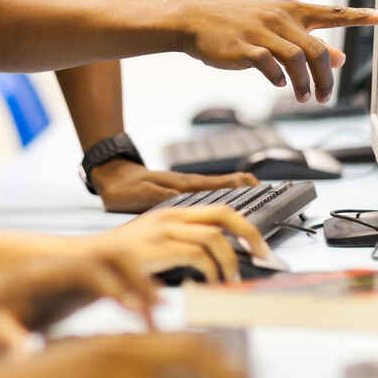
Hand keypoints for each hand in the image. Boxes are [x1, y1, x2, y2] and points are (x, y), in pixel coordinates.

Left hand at [0, 254, 160, 355]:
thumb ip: (2, 340)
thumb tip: (21, 356)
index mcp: (39, 273)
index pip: (82, 268)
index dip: (109, 285)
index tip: (130, 310)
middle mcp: (60, 266)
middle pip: (109, 254)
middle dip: (137, 278)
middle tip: (157, 311)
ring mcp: (70, 274)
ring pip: (117, 263)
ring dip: (140, 284)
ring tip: (157, 318)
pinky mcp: (77, 287)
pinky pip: (114, 281)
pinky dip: (133, 295)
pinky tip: (143, 324)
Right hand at [88, 203, 271, 283]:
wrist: (86, 262)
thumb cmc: (120, 262)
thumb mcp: (154, 247)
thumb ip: (181, 247)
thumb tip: (215, 262)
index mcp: (172, 214)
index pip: (219, 210)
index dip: (245, 225)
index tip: (260, 245)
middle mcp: (170, 217)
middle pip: (223, 214)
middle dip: (250, 233)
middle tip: (263, 255)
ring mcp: (163, 230)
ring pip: (214, 236)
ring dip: (230, 260)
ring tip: (230, 279)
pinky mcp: (156, 248)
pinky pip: (197, 254)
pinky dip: (210, 270)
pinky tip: (209, 282)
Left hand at [90, 157, 259, 213]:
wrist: (109, 176)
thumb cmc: (122, 187)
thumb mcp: (139, 194)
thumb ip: (162, 198)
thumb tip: (184, 202)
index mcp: (183, 186)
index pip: (218, 185)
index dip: (239, 186)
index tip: (259, 188)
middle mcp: (188, 185)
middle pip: (225, 185)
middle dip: (247, 189)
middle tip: (268, 192)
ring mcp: (185, 187)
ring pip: (218, 189)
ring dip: (238, 191)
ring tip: (257, 195)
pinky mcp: (179, 191)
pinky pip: (207, 193)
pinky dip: (223, 195)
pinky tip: (227, 202)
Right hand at [179, 0, 377, 102]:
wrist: (195, 18)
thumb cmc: (238, 23)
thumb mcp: (276, 27)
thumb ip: (307, 40)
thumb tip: (340, 58)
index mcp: (291, 9)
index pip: (333, 12)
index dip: (360, 16)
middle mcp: (280, 17)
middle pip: (317, 49)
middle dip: (326, 78)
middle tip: (325, 97)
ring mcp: (261, 31)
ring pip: (297, 59)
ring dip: (305, 83)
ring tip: (305, 98)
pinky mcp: (244, 47)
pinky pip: (269, 64)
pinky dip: (279, 78)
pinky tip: (280, 85)